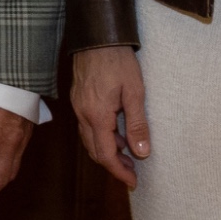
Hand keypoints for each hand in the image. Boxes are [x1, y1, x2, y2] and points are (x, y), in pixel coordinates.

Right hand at [71, 45, 150, 188]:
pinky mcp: (78, 99)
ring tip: (128, 153)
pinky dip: (101, 136)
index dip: (119, 171)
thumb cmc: (118, 61)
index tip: (133, 182)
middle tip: (133, 171)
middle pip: (94, 150)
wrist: (97, 37)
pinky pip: (87, 126)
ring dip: (107, 151)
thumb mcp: (135, 93)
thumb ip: (137, 125)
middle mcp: (83, 114)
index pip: (105, 154)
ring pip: (89, 139)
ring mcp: (78, 106)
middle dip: (113, 164)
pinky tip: (116, 133)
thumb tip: (142, 153)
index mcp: (97, 115)